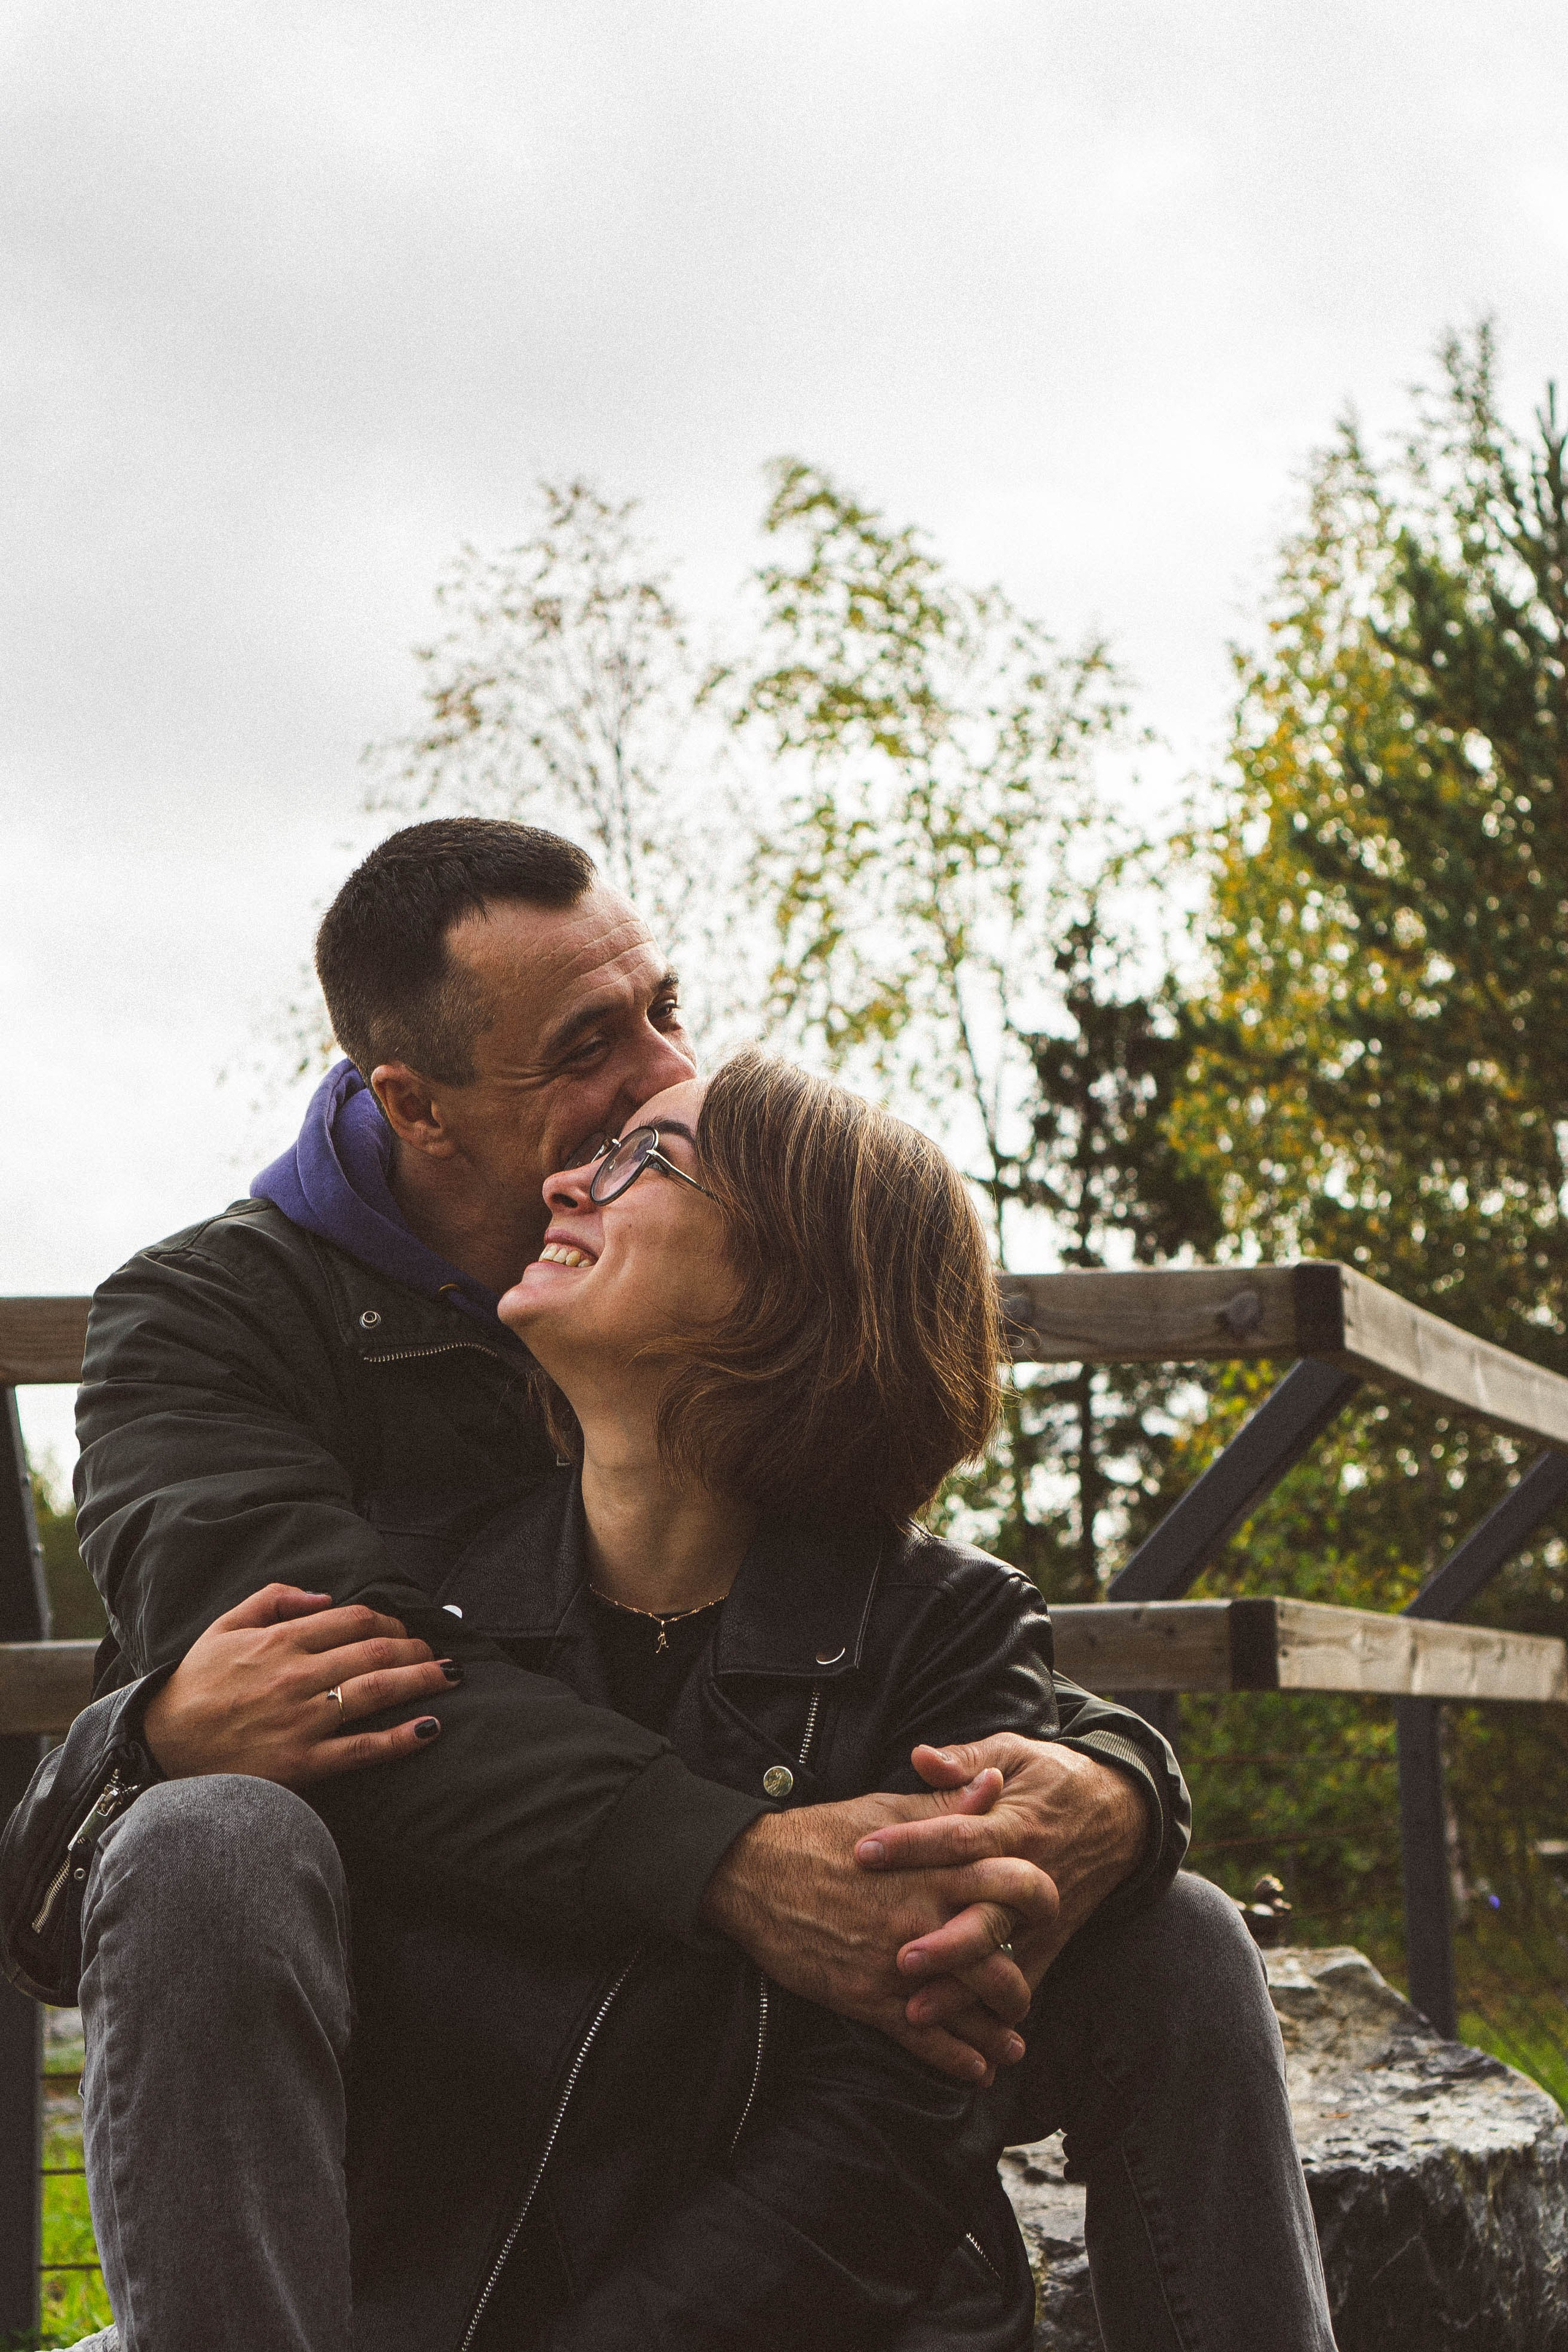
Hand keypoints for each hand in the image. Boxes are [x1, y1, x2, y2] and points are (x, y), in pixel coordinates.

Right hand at [141, 1584, 459, 1788]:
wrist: (160, 1748)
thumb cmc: (195, 1685)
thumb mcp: (224, 1626)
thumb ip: (273, 1599)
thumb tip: (325, 1596)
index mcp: (279, 1640)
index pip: (354, 1619)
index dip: (391, 1622)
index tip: (407, 1631)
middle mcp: (295, 1676)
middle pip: (376, 1652)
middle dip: (417, 1649)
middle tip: (439, 1653)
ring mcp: (301, 1720)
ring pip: (377, 1692)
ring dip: (423, 1681)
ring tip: (451, 1677)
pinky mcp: (302, 1763)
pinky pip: (362, 1749)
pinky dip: (401, 1738)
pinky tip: (429, 1728)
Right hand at [698, 1789, 1058, 2084]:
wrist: (755, 1874)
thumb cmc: (823, 1834)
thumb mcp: (888, 1809)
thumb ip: (946, 1802)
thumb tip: (997, 1782)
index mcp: (936, 1865)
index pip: (1013, 1881)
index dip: (1041, 1897)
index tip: (1048, 1910)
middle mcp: (925, 1915)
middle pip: (1001, 1956)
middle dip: (1021, 1981)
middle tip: (1025, 1993)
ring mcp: (899, 1960)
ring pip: (970, 2005)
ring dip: (998, 2031)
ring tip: (1013, 2045)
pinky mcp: (870, 1997)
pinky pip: (925, 2039)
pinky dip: (957, 2061)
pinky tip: (977, 2072)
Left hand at [855, 1735, 1149, 2028]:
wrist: (1118, 1816)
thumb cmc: (1050, 1778)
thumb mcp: (1012, 1752)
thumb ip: (966, 1760)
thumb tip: (920, 1756)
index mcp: (1012, 1823)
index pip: (958, 1836)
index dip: (911, 1844)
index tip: (863, 1852)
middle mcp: (1028, 1875)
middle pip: (985, 1913)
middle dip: (944, 1941)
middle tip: (899, 1957)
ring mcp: (1040, 1917)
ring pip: (999, 1958)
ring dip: (959, 1988)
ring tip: (913, 2010)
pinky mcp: (1048, 1942)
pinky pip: (1020, 1981)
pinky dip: (989, 2011)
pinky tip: (954, 2037)